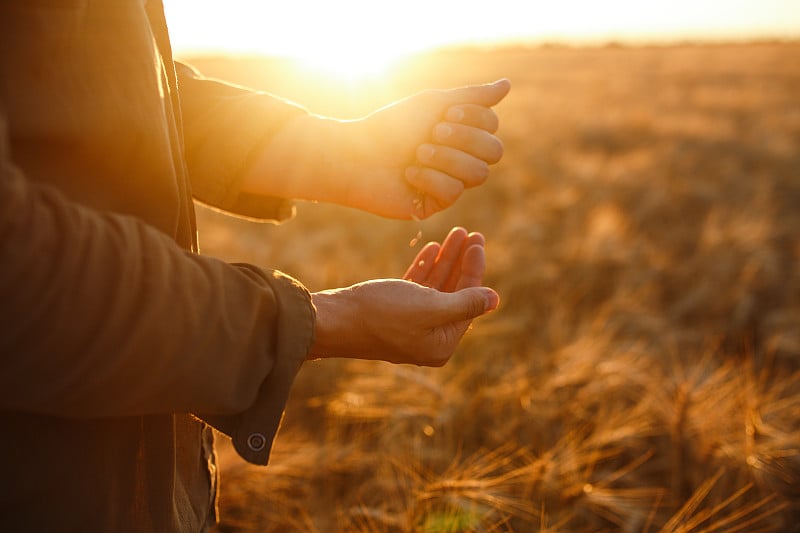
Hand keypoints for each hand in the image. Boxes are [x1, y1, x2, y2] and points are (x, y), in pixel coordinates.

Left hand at [241, 80, 509, 219]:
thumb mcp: (434, 104)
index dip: (474, 120)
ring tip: (418, 153)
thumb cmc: (392, 126)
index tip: (444, 114)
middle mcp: (459, 158)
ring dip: (446, 158)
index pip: (492, 127)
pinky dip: (430, 178)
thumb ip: (473, 97)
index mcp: (461, 133)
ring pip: (478, 174)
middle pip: (493, 152)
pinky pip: (453, 192)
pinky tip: (409, 175)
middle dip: (464, 139)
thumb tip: (507, 85)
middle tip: (433, 132)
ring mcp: (450, 183)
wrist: (356, 153)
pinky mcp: (435, 204)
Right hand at [309, 227, 498, 365]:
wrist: (334, 320)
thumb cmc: (381, 313)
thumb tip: (496, 300)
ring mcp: (410, 326)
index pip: (468, 301)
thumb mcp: (430, 307)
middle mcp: (428, 338)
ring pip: (436, 288)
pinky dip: (425, 269)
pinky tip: (432, 248)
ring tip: (456, 233)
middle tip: (472, 233)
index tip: (478, 241)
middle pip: (454, 293)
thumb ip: (465, 303)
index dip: (475, 269)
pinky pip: (417, 290)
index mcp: (442, 343)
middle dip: (463, 261)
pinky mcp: (392, 314)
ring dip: (446, 260)